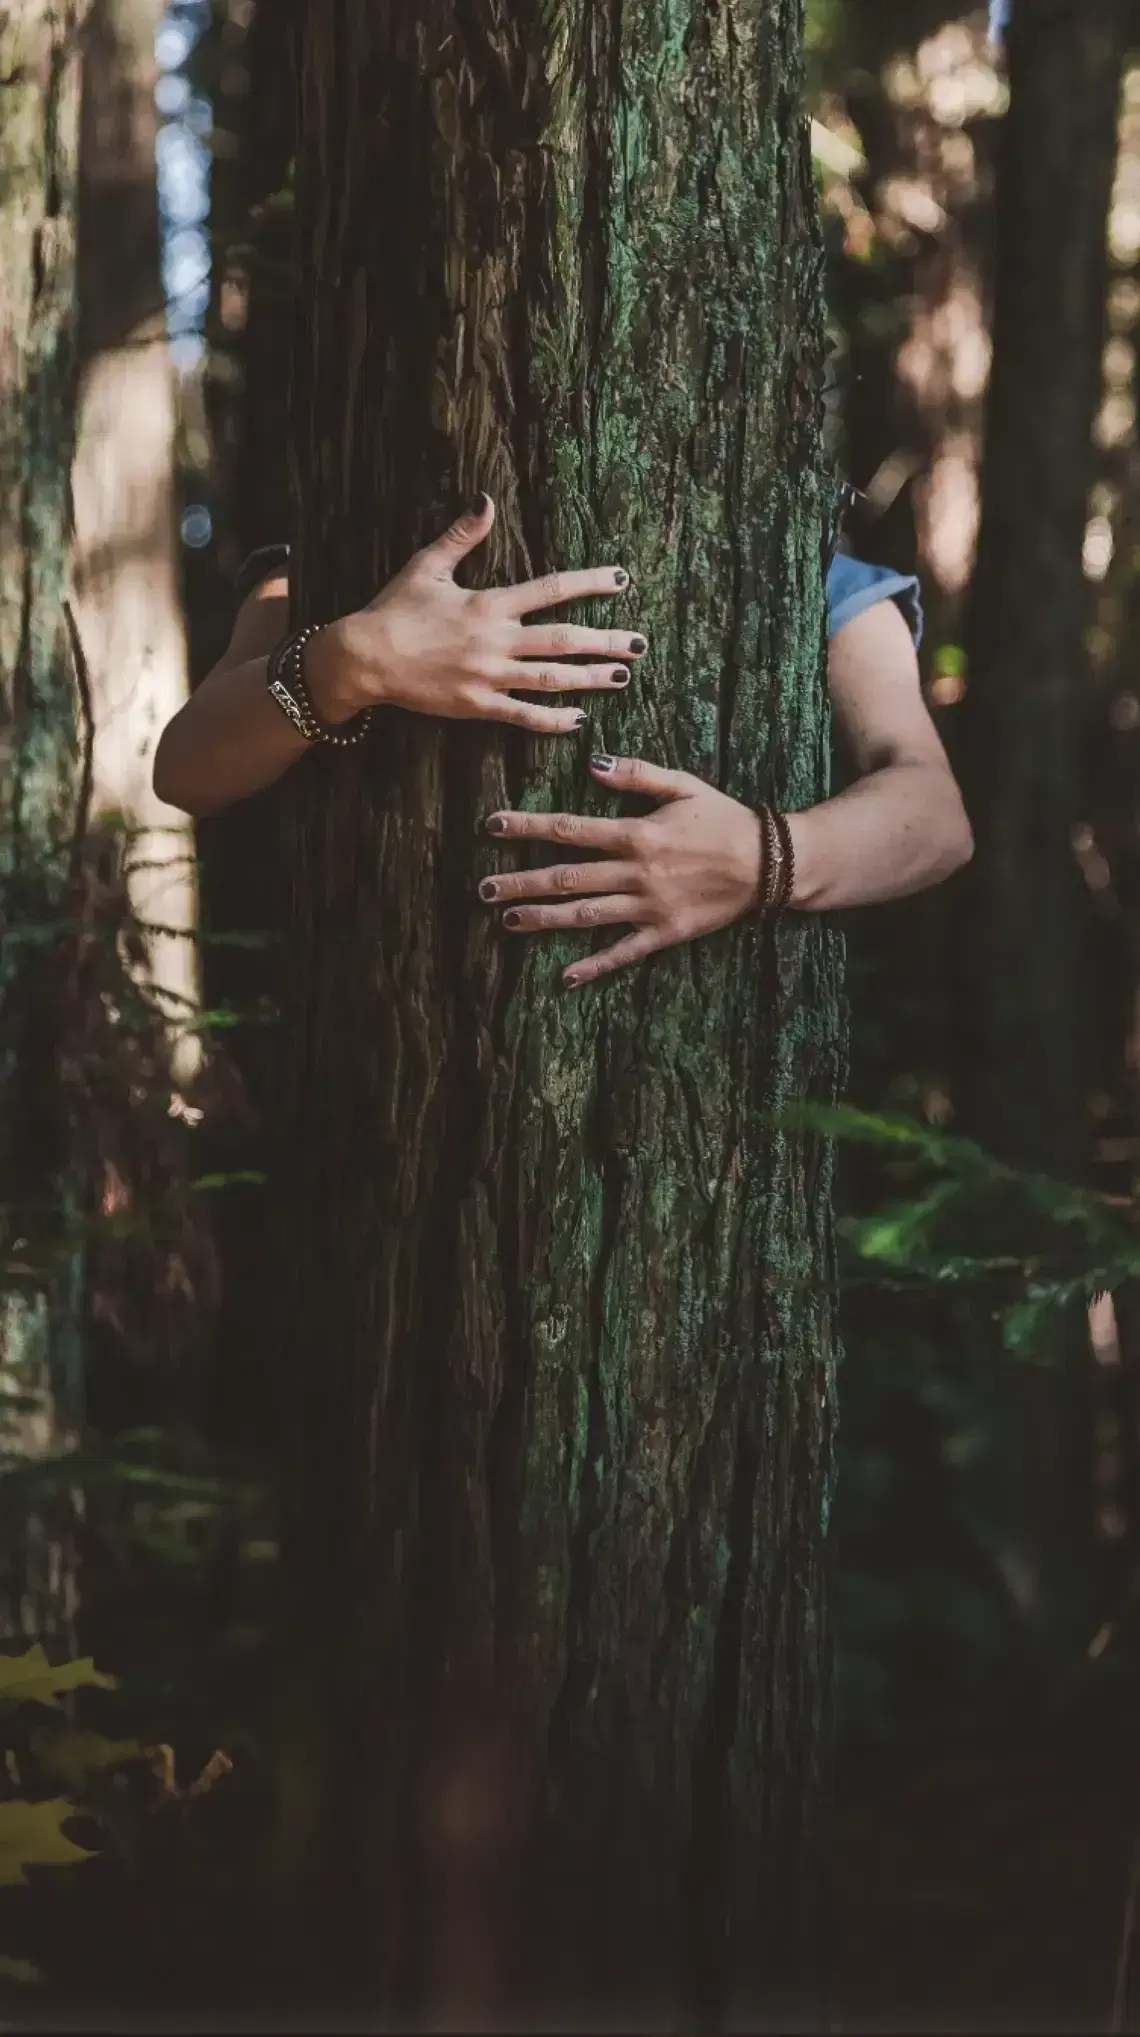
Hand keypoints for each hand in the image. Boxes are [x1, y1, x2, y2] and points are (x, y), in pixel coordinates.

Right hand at [309, 494, 646, 732]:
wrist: (365, 658)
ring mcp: (489, 677)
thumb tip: (487, 500)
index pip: (551, 590)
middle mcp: (496, 641)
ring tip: (620, 677)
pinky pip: (523, 715)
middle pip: (563, 640)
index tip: (621, 581)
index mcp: (490, 604)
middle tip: (639, 644)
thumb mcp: (428, 565)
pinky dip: (553, 719)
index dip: (589, 584)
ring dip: (589, 679)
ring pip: (551, 679)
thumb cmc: (394, 610)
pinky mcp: (477, 706)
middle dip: (604, 641)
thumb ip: (463, 535)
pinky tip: (578, 719)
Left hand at [479, 753, 763, 986]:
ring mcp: (648, 907)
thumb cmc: (724, 819)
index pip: (570, 830)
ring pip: (585, 915)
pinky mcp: (665, 933)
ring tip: (507, 921)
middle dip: (522, 882)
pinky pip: (624, 952)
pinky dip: (595, 966)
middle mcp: (636, 873)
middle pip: (566, 877)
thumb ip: (638, 775)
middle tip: (484, 888)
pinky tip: (566, 976)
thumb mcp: (684, 786)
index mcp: (636, 834)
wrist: (769, 863)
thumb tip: (594, 764)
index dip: (529, 827)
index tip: (493, 826)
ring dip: (544, 919)